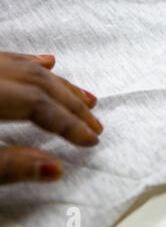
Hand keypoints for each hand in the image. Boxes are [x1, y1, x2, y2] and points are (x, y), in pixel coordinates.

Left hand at [0, 52, 102, 183]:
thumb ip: (8, 166)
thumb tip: (55, 169)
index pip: (38, 103)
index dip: (68, 123)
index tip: (91, 140)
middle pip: (39, 83)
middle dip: (73, 105)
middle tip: (96, 124)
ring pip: (29, 68)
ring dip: (61, 84)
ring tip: (87, 98)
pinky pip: (8, 58)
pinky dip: (32, 62)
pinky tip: (48, 62)